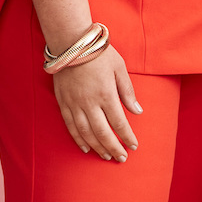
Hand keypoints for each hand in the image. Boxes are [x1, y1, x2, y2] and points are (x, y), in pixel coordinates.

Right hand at [50, 44, 141, 161]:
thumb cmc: (99, 53)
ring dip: (96, 147)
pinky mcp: (63, 102)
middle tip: (121, 158)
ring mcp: (74, 104)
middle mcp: (89, 102)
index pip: (119, 123)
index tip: (133, 146)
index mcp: (106, 94)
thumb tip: (138, 111)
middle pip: (102, 133)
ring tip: (106, 156)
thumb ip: (128, 91)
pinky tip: (85, 147)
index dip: (127, 137)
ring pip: (85, 133)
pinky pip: (70, 126)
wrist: (70, 42)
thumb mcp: (120, 68)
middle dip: (113, 148)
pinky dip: (78, 139)